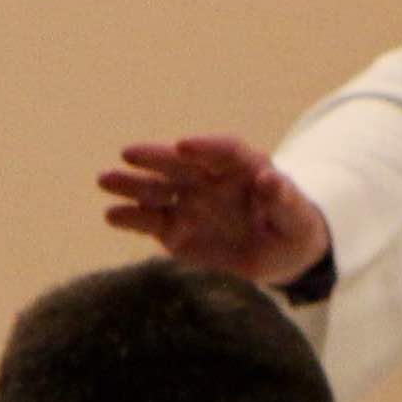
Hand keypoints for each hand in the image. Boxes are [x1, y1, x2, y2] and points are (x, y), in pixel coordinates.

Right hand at [98, 135, 331, 286]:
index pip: (223, 150)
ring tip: (105, 180)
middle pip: (180, 164)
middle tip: (129, 154)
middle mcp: (209, 177)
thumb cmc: (292, 228)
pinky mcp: (174, 229)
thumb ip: (284, 199)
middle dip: (155, 158)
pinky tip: (111, 215)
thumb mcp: (297, 218)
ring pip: (157, 189)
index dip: (204, 147)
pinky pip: (149, 221)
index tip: (183, 147)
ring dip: (131, 184)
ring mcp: (188, 202)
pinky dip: (131, 218)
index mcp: (243, 166)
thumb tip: (270, 179)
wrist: (279, 254)